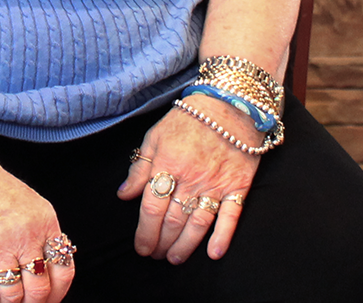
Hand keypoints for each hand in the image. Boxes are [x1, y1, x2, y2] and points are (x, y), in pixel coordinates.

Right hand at [0, 151, 75, 302]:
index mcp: (43, 221)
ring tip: (4, 298)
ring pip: (13, 297)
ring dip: (9, 302)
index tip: (50, 298)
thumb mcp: (28, 203)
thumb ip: (41, 233)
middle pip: (39, 290)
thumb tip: (49, 267)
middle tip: (26, 302)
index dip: (58, 291)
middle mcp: (25, 236)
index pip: (63, 269)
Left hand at [117, 99, 260, 263]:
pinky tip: (214, 253)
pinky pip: (231, 215)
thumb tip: (124, 195)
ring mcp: (216, 183)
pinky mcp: (238, 186)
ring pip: (198, 223)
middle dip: (161, 242)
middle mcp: (191, 177)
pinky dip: (223, 236)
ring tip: (175, 258)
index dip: (144, 231)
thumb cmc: (188, 118)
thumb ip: (139, 167)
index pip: (151, 207)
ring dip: (185, 245)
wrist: (229, 103)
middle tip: (155, 255)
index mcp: (168, 164)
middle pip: (172, 219)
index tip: (140, 246)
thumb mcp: (155, 136)